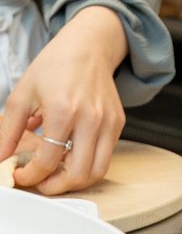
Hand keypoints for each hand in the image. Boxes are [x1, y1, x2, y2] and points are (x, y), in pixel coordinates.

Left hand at [0, 6, 126, 192]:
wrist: (88, 47)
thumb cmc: (56, 66)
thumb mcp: (22, 94)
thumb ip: (8, 130)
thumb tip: (0, 157)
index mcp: (63, 111)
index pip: (47, 162)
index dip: (30, 176)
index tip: (21, 175)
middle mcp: (90, 119)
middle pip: (78, 174)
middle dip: (55, 187)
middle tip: (41, 183)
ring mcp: (108, 122)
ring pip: (97, 171)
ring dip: (76, 181)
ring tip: (57, 174)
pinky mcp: (118, 123)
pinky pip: (106, 156)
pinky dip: (88, 163)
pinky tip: (71, 154)